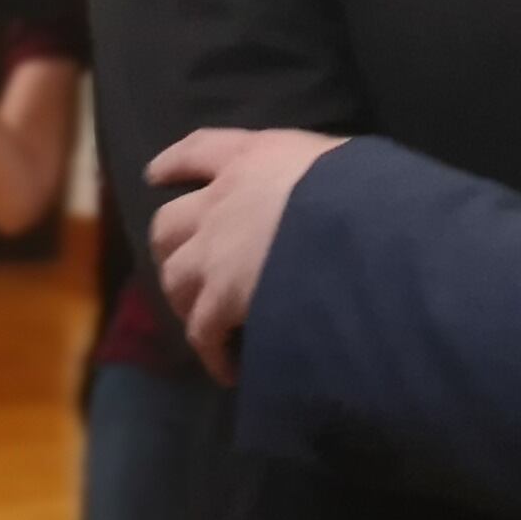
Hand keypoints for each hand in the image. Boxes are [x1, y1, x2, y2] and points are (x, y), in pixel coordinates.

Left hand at [145, 127, 347, 381]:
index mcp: (252, 158)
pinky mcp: (218, 301)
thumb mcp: (337, 159)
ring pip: (173, 279)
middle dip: (172, 246)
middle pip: (168, 224)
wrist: (360, 230)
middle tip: (189, 266)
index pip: (199, 150)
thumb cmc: (365, 189)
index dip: (173, 163)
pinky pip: (201, 332)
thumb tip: (327, 188)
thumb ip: (315, 172)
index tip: (155, 175)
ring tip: (206, 320)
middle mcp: (221, 201)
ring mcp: (213, 252)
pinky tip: (229, 369)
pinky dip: (211, 352)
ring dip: (186, 300)